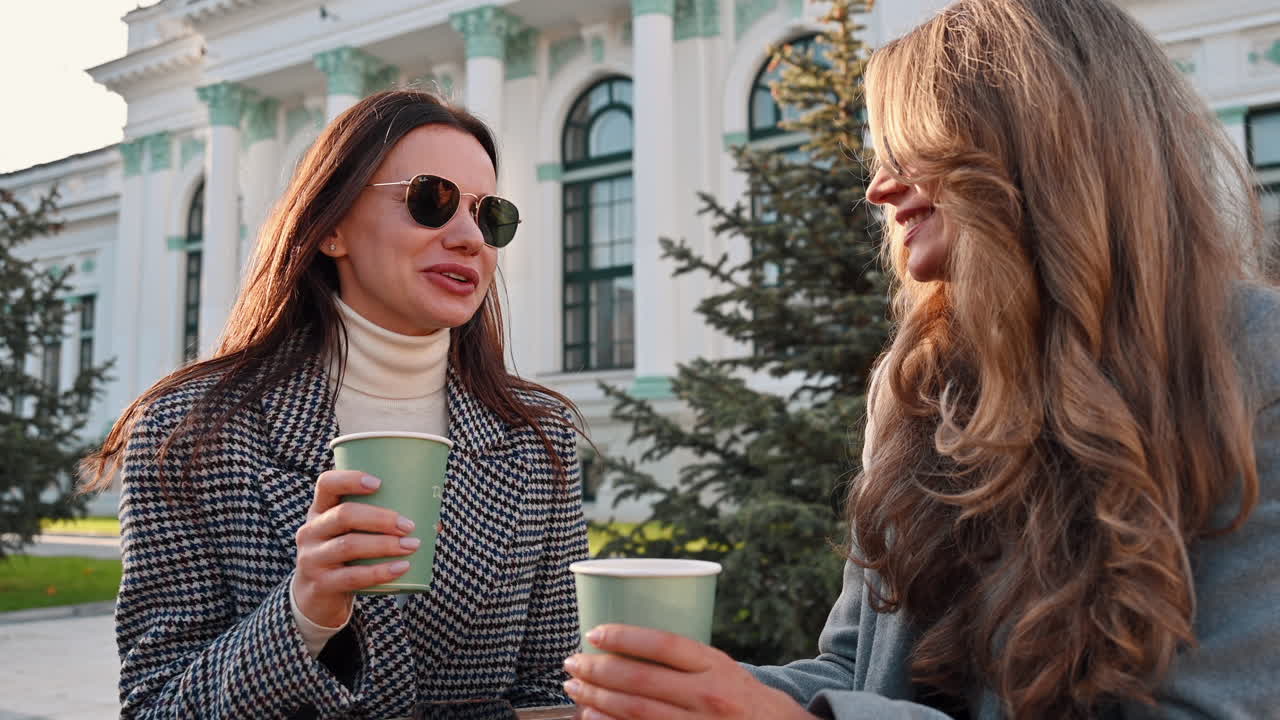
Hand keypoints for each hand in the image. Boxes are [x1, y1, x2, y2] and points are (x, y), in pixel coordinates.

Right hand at [293, 470, 418, 626]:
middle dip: (381, 518)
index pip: (327, 484)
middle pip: (344, 515)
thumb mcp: (350, 535)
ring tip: (412, 545)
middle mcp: (311, 531)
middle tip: (409, 525)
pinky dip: (381, 571)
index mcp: (319, 511)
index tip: (379, 483)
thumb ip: (381, 525)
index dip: (351, 479)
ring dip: (385, 544)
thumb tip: (435, 526)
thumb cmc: (345, 557)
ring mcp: (312, 559)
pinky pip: (353, 577)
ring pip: (350, 545)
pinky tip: (402, 567)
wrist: (316, 598)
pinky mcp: (321, 585)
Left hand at [562, 625, 816, 719]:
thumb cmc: (741, 697)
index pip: (663, 644)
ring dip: (597, 698)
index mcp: (716, 665)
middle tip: (572, 662)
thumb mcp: (722, 667)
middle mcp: (709, 695)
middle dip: (598, 669)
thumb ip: (684, 658)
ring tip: (574, 687)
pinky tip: (590, 716)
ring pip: (637, 710)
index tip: (594, 632)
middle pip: (642, 679)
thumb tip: (624, 643)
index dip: (623, 636)